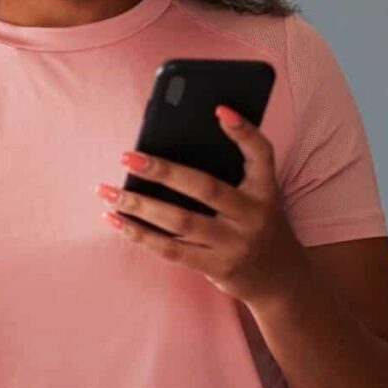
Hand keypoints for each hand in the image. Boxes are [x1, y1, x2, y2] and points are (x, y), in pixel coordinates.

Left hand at [94, 104, 303, 304]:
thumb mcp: (256, 197)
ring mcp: (236, 245)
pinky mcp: (218, 268)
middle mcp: (253, 215)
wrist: (281, 279)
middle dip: (163, 171)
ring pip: (181, 221)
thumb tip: (167, 154)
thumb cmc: (257, 225)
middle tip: (127, 156)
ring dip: (139, 204)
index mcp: (265, 189)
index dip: (244, 131)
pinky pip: (172, 250)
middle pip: (205, 188)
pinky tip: (116, 220)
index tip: (218, 108)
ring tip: (107, 191)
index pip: (261, 154)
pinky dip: (140, 234)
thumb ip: (228, 174)